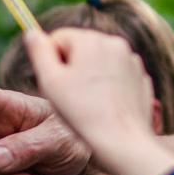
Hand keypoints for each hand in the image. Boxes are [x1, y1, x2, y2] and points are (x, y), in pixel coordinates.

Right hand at [25, 30, 173, 174]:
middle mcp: (116, 43)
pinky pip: (116, 77)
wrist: (122, 141)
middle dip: (71, 68)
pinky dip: (108, 88)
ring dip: (89, 77)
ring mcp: (132, 61)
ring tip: (88, 104)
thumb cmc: (82, 112)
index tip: (56, 84)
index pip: (59, 38)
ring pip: (99, 63)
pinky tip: (104, 107)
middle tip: (70, 96)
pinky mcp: (141, 79)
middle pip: (81, 48)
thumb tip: (32, 33)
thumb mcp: (50, 81)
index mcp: (92, 39)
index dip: (51, 61)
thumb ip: (39, 52)